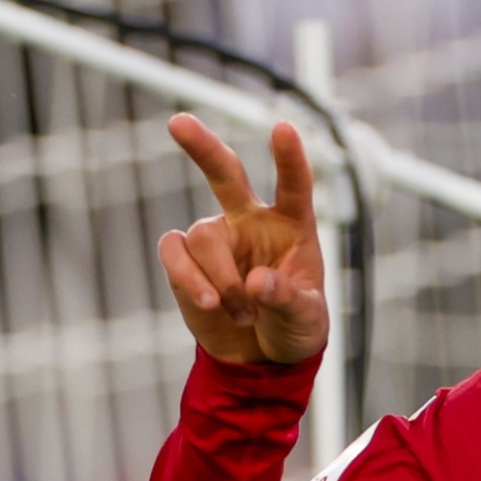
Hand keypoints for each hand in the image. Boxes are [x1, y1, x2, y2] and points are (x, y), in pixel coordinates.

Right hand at [160, 114, 327, 364]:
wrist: (260, 357)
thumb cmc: (294, 327)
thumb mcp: (306, 318)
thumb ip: (286, 299)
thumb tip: (255, 283)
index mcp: (292, 226)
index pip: (293, 185)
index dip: (289, 158)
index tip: (284, 127)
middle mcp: (251, 222)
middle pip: (225, 173)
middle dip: (202, 147)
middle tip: (178, 123)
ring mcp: (216, 238)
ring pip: (203, 236)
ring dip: (221, 280)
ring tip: (243, 313)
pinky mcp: (185, 259)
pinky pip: (174, 252)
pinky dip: (188, 277)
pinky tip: (208, 301)